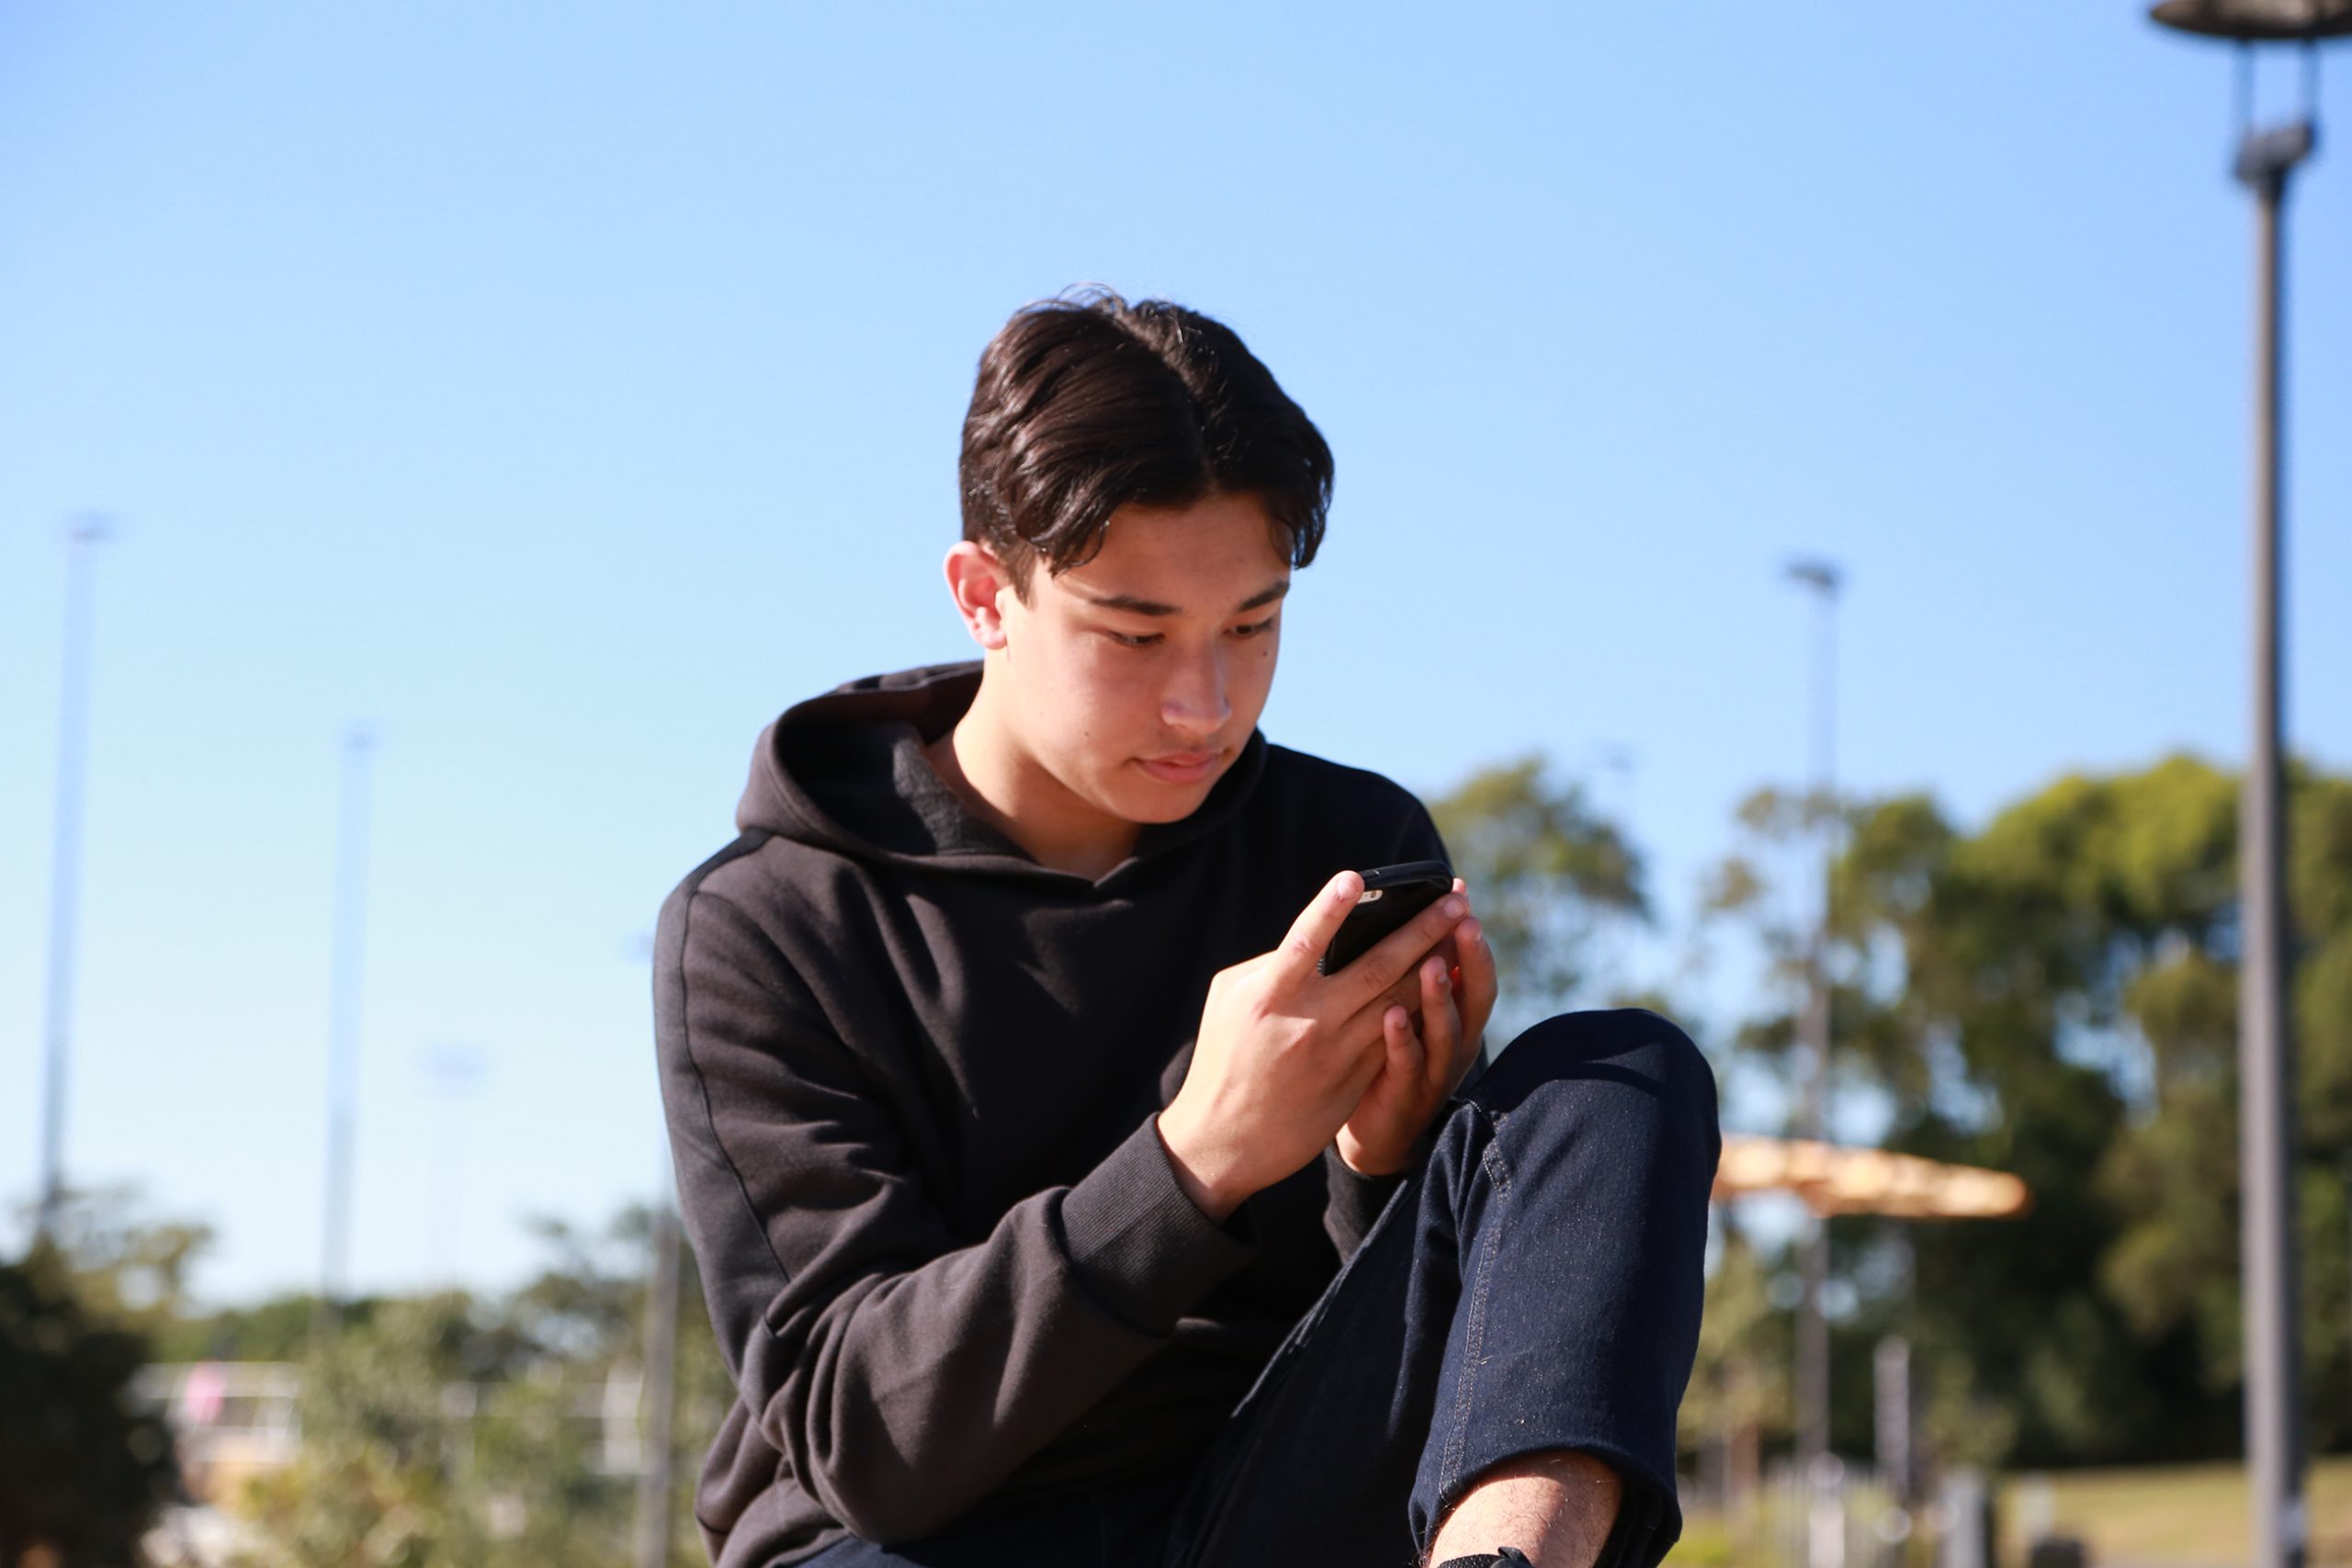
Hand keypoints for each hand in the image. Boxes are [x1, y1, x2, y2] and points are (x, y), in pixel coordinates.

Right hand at [1157, 870, 1475, 1220]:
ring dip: (1435, 964)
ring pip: (1398, 1001)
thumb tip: (1316, 937)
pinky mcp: (1355, 1080)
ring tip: (1462, 934)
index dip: (1329, 908)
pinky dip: (1424, 1006)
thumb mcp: (1230, 1001)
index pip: (1304, 942)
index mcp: (1269, 996)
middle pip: (1376, 967)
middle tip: (1454, 902)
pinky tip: (1447, 983)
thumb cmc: (1224, 1058)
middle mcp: (1307, 1022)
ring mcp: (1336, 1054)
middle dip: (1421, 930)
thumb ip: (1272, 966)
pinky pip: (1397, 1035)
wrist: (1225, 1140)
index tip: (1355, 877)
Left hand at [1336, 879, 1496, 1175]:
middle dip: (1471, 959)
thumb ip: (1413, 973)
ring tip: (1432, 963)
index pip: (1474, 970)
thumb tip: (1405, 912)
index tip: (1461, 896)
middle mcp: (1457, 1042)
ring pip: (1445, 1030)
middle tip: (1464, 922)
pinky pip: (1408, 1064)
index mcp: (1458, 1016)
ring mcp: (1436, 1070)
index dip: (1470, 934)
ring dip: (1440, 996)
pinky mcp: (1406, 1094)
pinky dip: (1402, 1040)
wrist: (1375, 1131)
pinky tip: (1389, 1015)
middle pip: (1473, 997)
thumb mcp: (1409, 1010)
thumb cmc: (1389, 1055)